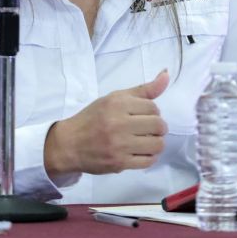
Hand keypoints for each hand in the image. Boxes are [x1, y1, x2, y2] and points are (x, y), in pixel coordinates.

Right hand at [44, 70, 168, 177]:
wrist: (69, 144)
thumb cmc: (93, 119)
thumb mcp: (114, 98)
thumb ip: (143, 90)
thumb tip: (167, 74)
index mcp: (117, 104)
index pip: (153, 107)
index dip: (152, 112)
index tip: (142, 116)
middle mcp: (118, 123)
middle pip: (159, 125)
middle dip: (157, 128)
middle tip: (147, 129)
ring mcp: (119, 145)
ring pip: (157, 145)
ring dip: (155, 143)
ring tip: (146, 141)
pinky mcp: (119, 163)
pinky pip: (149, 161)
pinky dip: (149, 157)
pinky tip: (140, 152)